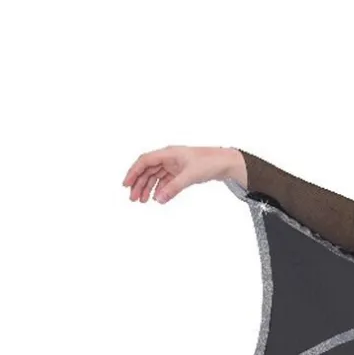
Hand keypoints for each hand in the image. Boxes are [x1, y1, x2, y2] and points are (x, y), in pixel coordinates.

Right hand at [122, 146, 241, 203]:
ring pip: (156, 176)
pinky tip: (157, 197)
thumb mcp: (189, 176)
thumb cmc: (209, 163)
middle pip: (148, 170)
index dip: (133, 172)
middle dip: (139, 184)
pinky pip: (166, 180)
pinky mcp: (181, 172)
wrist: (226, 163)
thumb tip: (158, 200)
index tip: (126, 185)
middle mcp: (169, 157)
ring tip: (142, 201)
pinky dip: (161, 189)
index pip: (144, 161)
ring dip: (148, 188)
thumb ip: (173, 188)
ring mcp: (175, 165)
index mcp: (168, 153)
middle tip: (133, 199)